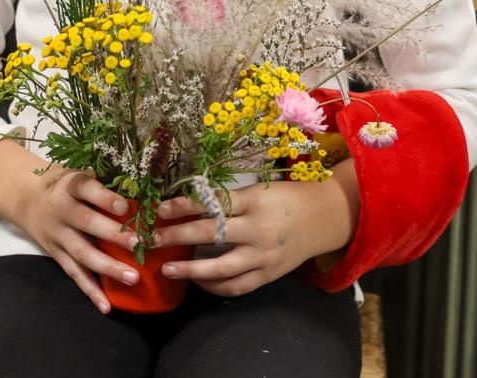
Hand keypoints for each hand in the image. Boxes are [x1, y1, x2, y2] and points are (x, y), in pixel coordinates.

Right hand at [8, 165, 143, 312]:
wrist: (27, 199)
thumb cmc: (66, 186)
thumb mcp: (79, 174)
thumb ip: (104, 181)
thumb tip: (144, 187)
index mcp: (70, 187)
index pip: (86, 189)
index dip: (105, 197)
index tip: (125, 206)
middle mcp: (62, 211)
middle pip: (87, 223)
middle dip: (114, 235)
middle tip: (140, 244)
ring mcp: (58, 236)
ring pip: (82, 253)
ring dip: (108, 267)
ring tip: (133, 278)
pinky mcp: (57, 255)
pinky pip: (74, 274)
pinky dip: (90, 291)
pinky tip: (106, 306)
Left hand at [154, 179, 350, 296]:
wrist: (323, 218)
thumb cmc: (285, 199)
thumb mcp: (258, 190)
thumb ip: (228, 200)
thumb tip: (188, 205)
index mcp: (254, 202)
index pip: (212, 203)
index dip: (183, 206)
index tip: (160, 209)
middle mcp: (257, 230)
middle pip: (211, 235)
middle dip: (178, 237)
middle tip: (153, 239)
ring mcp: (263, 256)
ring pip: (221, 268)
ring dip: (191, 270)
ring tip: (168, 270)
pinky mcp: (268, 275)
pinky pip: (237, 286)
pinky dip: (215, 287)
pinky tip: (198, 281)